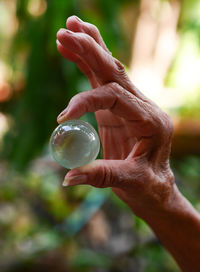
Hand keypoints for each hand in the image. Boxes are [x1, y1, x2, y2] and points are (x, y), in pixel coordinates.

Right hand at [56, 16, 174, 219]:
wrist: (155, 186)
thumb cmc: (149, 186)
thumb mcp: (130, 182)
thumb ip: (101, 176)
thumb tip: (68, 178)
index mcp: (151, 121)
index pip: (116, 98)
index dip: (88, 101)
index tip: (64, 117)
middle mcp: (142, 107)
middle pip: (114, 73)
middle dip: (91, 51)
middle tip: (66, 32)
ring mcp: (129, 106)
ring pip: (108, 71)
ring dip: (89, 49)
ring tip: (67, 30)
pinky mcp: (116, 110)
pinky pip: (100, 83)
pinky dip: (86, 65)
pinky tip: (70, 52)